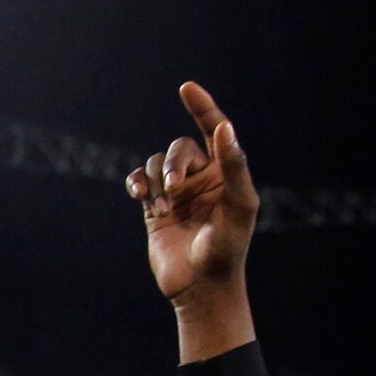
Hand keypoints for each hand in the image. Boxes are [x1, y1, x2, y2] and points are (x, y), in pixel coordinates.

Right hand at [128, 81, 256, 302]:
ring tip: (162, 210)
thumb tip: (224, 128)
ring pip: (157, 165)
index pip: (215, 130)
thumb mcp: (240, 205)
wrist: (201, 288)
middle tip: (174, 191)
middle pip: (180, 149)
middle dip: (174, 165)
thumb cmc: (228, 249)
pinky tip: (138, 194)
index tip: (186, 88)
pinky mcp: (153, 209)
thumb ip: (234, 166)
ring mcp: (176, 193)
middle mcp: (201, 178)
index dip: (202, 107)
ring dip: (155, 183)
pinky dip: (136, 183)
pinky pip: (139, 182)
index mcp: (226, 173)